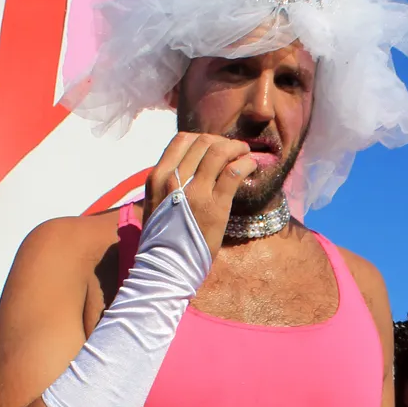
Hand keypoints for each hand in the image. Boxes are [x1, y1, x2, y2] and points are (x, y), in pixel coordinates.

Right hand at [143, 132, 257, 258]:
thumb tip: (189, 169)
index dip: (203, 139)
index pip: (181, 140)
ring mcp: (194, 191)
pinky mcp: (215, 206)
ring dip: (237, 148)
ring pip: (219, 151)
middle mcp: (173, 179)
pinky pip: (234, 172)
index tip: (215, 147)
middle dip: (223, 142)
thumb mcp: (156, 203)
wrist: (166, 267)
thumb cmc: (161, 240)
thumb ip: (169, 184)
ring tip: (245, 155)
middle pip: (203, 142)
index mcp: (157, 177)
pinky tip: (251, 167)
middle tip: (235, 150)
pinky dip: (246, 164)